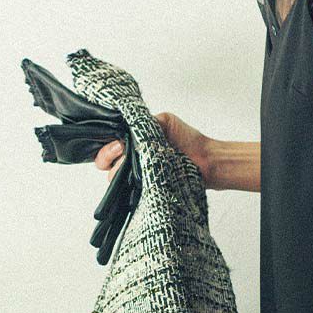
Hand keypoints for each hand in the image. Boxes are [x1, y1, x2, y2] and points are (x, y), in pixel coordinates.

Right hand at [94, 111, 218, 185]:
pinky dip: (129, 186)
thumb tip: (127, 126)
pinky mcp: (146, 189)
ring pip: (114, 177)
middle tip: (121, 151)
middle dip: (107, 157)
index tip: (118, 144)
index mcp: (134, 140)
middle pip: (105, 162)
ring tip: (135, 166)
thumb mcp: (165, 122)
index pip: (108, 143)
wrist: (207, 161)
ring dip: (119, 172)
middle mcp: (133, 158)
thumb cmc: (189, 141)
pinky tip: (137, 180)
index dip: (106, 145)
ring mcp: (138, 174)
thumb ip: (144, 122)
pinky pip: (129, 190)